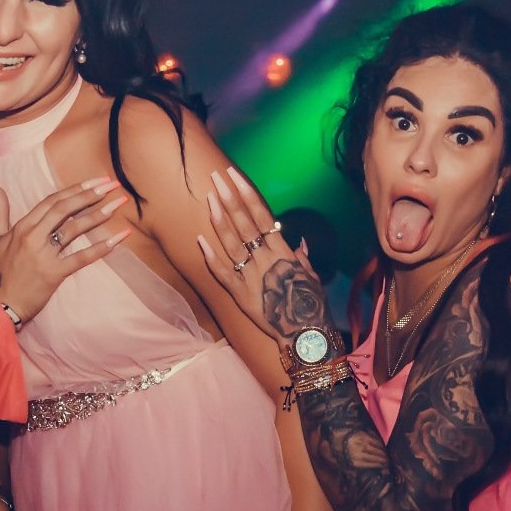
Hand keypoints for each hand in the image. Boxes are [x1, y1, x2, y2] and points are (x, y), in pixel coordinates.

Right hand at [0, 174, 132, 322]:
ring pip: (74, 228)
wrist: (0, 305)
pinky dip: (101, 248)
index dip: (75, 188)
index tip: (94, 181)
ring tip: (117, 205)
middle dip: (90, 194)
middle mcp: (33, 236)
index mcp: (22, 226)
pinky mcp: (54, 273)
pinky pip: (81, 258)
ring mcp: (44, 255)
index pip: (52, 200)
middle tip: (111, 185)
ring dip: (98, 215)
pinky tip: (118, 238)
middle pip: (65, 209)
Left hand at [195, 166, 328, 341]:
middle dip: (229, 197)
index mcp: (282, 252)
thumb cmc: (312, 304)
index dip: (246, 193)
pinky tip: (199, 238)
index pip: (261, 215)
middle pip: (243, 223)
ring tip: (209, 197)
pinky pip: (222, 273)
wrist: (305, 334)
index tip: (234, 176)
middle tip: (215, 176)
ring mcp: (250, 276)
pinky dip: (210, 256)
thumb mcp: (311, 276)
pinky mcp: (240, 295)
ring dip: (218, 219)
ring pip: (231, 243)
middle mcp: (265, 259)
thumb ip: (301, 258)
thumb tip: (298, 244)